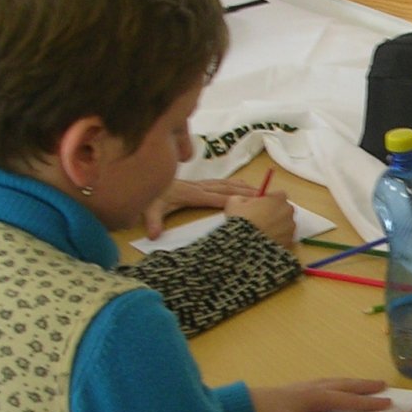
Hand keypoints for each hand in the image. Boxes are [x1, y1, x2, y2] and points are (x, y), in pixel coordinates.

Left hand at [141, 177, 260, 237]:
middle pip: (227, 189)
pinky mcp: (199, 184)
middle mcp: (199, 187)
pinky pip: (222, 183)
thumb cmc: (151, 195)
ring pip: (227, 184)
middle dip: (247, 193)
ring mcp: (201, 184)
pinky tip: (244, 186)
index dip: (234, 200)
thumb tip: (154, 235)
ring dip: (244, 187)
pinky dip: (236, 184)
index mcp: (192, 194)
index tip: (252, 204)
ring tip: (261, 191)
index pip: (217, 198)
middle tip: (266, 197)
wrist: (145, 177)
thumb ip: (153, 221)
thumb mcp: (149, 208)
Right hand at [225, 192, 295, 245]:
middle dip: (274, 212)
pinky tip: (265, 240)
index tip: (261, 205)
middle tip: (260, 218)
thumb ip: (244, 197)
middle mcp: (287, 211)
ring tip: (261, 231)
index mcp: (278, 199)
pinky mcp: (289, 241)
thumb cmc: (241, 220)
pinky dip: (278, 238)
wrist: (245, 245)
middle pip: (283, 209)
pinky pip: (285, 237)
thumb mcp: (235, 202)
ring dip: (277, 225)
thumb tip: (245, 199)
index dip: (269, 200)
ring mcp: (290, 227)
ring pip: (285, 224)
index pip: (279, 195)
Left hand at [248, 378, 391, 411]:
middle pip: (345, 385)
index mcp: (316, 397)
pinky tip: (335, 387)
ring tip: (365, 383)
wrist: (243, 407)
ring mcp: (305, 387)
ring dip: (352, 382)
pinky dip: (338, 384)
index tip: (387, 401)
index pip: (348, 400)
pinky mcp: (298, 389)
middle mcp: (314, 388)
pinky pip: (326, 383)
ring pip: (335, 382)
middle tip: (384, 384)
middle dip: (365, 385)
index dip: (368, 402)